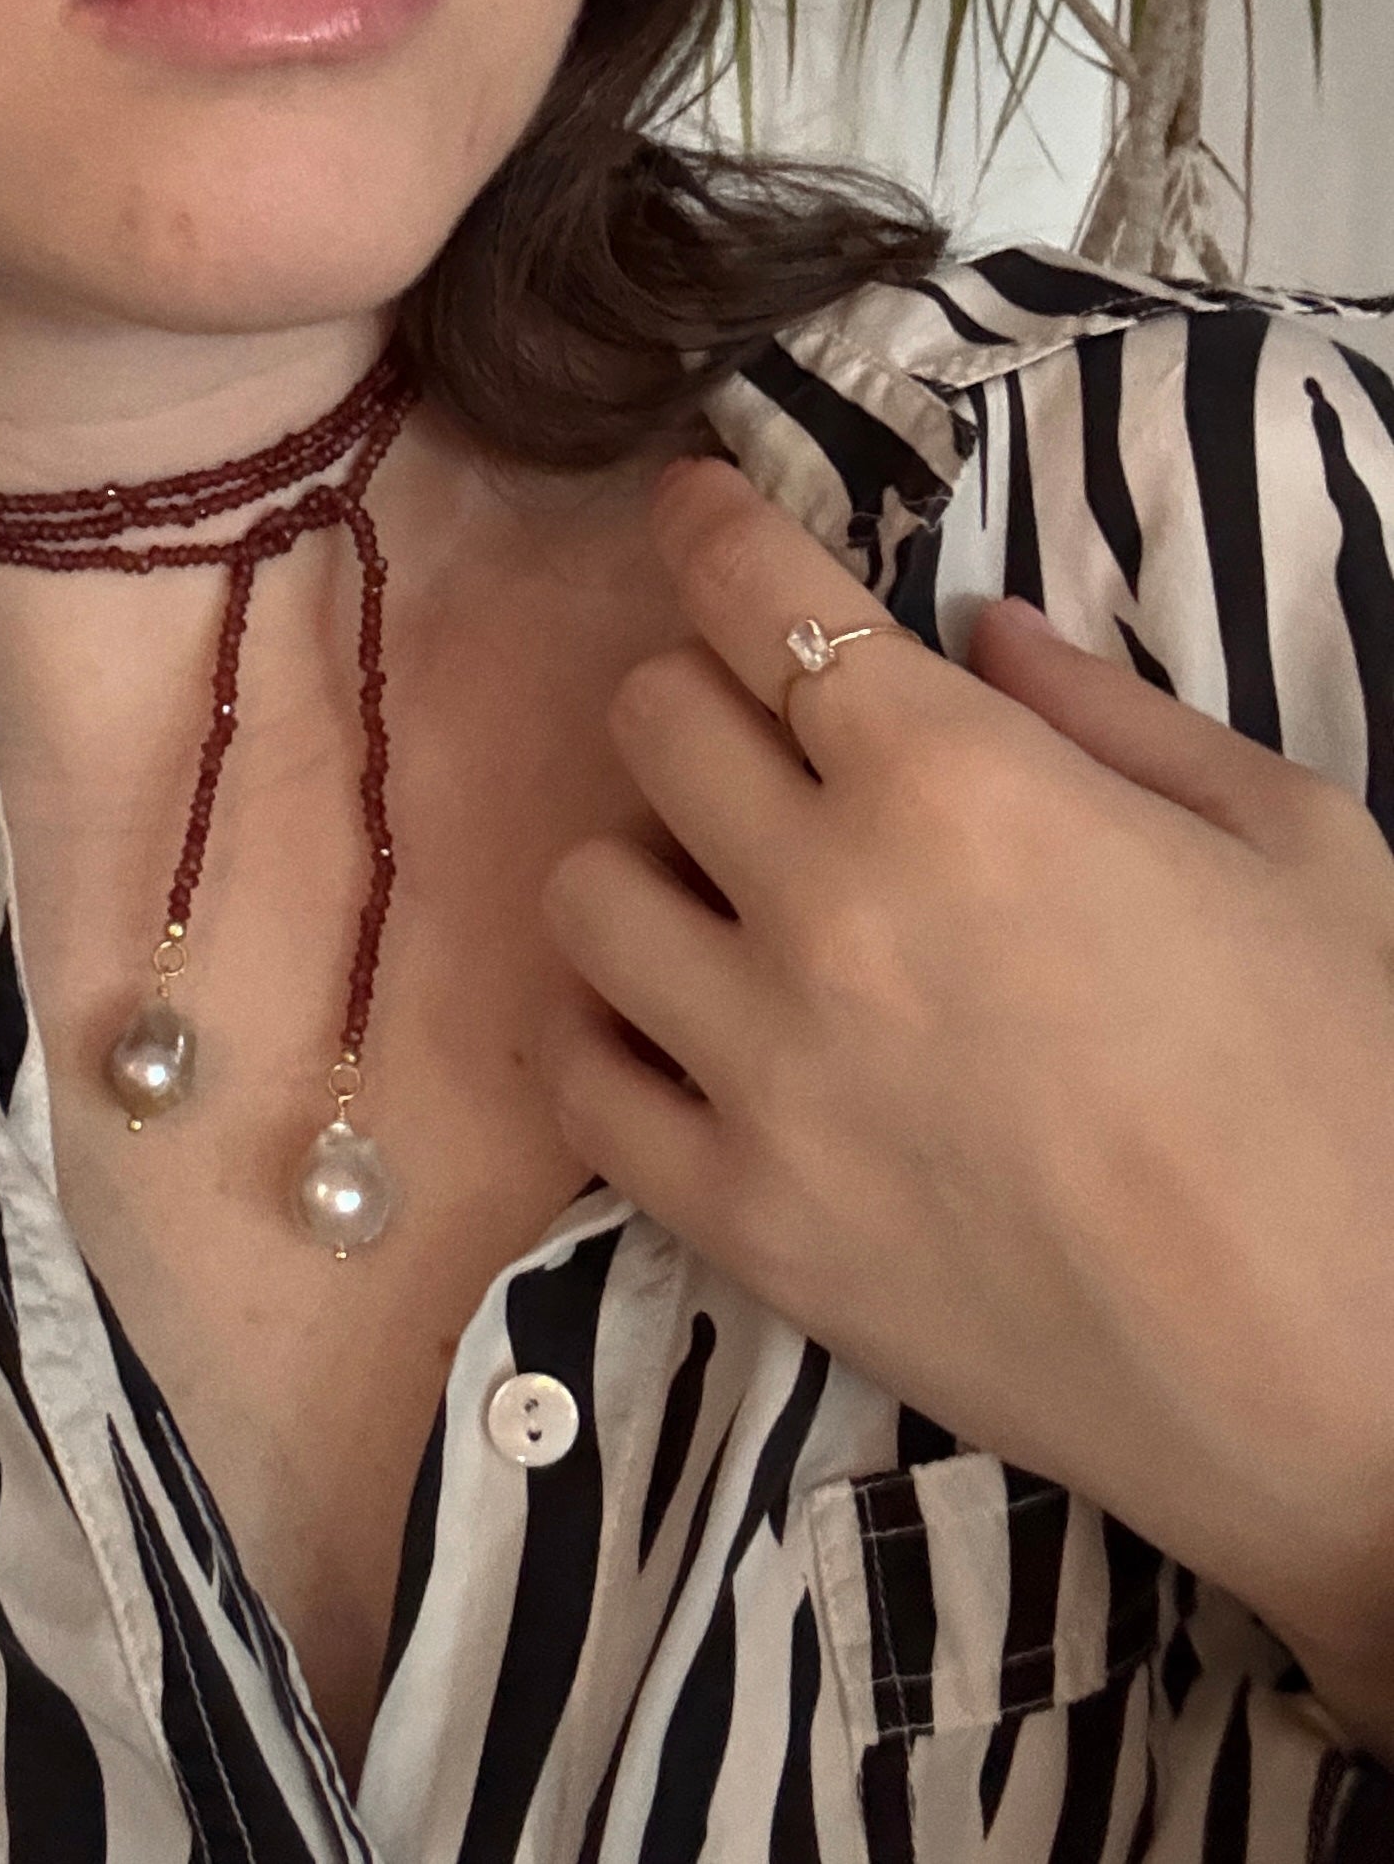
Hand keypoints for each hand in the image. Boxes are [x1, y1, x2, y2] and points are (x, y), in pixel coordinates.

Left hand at [541, 453, 1393, 1721]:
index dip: (708, 529)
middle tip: (763, 730)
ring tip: (726, 890)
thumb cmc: (1357, 1092)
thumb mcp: (1291, 844)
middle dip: (698, 692)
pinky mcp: (737, 1216)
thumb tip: (978, 630)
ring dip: (644, 858)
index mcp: (961, 786)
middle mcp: (823, 906)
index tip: (689, 508)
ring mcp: (760, 1070)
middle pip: (649, 722)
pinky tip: (674, 1023)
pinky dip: (607, 1028)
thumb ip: (1110, 711)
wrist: (1361, 1386)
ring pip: (584, 889)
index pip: (762, 602)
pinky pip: (578, 1079)